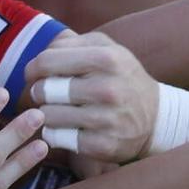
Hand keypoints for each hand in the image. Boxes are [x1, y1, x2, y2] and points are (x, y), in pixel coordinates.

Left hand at [24, 32, 158, 162]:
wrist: (155, 117)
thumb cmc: (122, 77)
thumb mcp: (107, 49)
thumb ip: (72, 43)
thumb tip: (40, 54)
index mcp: (106, 58)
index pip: (47, 61)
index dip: (33, 69)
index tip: (35, 75)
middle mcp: (107, 89)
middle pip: (44, 90)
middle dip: (39, 92)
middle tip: (46, 94)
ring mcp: (106, 119)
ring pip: (48, 116)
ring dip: (47, 114)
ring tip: (58, 110)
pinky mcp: (102, 145)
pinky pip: (58, 138)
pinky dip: (56, 133)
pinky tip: (67, 128)